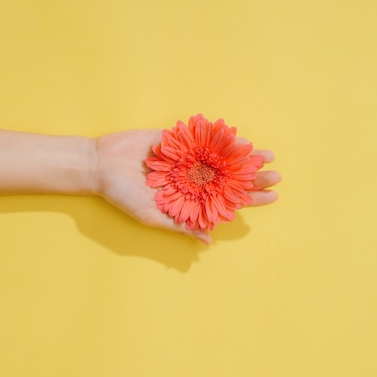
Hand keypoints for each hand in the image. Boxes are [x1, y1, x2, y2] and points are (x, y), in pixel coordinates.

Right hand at [94, 129, 280, 244]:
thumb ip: (180, 225)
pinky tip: (237, 137)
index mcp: (191, 197)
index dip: (250, 198)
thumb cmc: (123, 196)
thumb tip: (208, 241)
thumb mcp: (152, 216)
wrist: (100, 165)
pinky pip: (201, 136)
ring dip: (243, 154)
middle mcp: (193, 176)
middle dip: (253, 176)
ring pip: (221, 155)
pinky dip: (219, 135)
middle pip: (230, 176)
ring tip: (265, 154)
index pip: (227, 199)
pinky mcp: (177, 138)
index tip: (273, 197)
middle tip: (276, 175)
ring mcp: (186, 156)